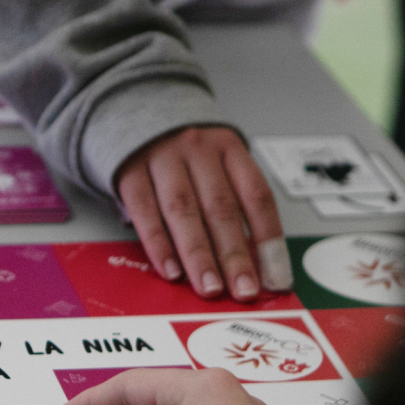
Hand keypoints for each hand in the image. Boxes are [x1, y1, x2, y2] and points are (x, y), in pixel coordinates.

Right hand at [115, 126, 291, 301]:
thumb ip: (230, 203)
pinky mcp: (129, 173)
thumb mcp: (213, 163)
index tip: (274, 278)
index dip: (268, 240)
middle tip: (242, 290)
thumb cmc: (181, 152)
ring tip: (209, 288)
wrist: (131, 113)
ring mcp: (161, 160)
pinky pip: (145, 212)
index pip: (256, 196)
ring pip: (184, 212)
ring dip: (198, 255)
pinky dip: (158, 244)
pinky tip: (171, 271)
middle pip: (220, 208)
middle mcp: (197, 151)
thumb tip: (251, 262)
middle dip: (234, 255)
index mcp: (228, 148)